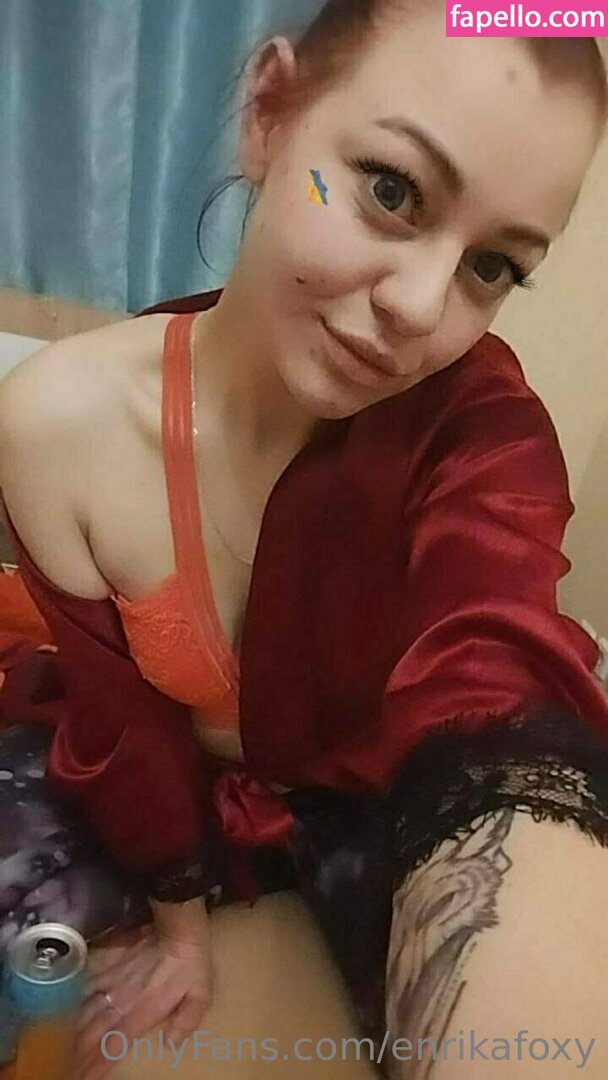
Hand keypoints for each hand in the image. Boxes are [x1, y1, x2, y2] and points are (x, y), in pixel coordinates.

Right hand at [74, 919, 212, 1079]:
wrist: (177, 927)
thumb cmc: (191, 963)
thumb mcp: (199, 995)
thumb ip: (186, 1021)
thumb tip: (170, 1043)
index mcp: (142, 1012)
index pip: (114, 1045)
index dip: (97, 1064)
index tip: (82, 1079)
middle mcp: (122, 1000)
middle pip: (93, 1032)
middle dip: (78, 1053)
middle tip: (66, 1067)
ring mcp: (113, 981)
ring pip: (86, 1010)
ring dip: (73, 1030)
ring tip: (63, 1046)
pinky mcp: (110, 964)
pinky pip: (88, 984)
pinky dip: (76, 998)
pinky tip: (68, 1007)